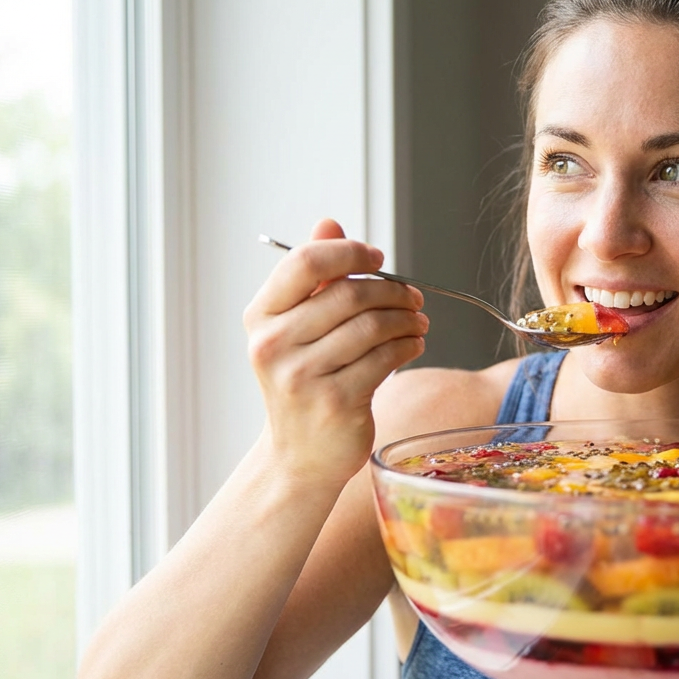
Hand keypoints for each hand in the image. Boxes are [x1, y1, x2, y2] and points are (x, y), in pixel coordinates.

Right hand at [244, 218, 427, 487]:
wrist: (299, 455)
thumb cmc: (304, 381)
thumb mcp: (297, 327)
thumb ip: (314, 276)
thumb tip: (329, 223)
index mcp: (261, 316)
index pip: (307, 262)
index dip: (350, 252)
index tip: (377, 258)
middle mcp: (273, 344)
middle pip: (349, 293)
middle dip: (392, 290)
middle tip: (413, 297)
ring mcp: (302, 375)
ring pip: (372, 326)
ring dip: (406, 319)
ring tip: (418, 322)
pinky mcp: (335, 401)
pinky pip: (385, 358)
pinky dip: (408, 346)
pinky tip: (413, 345)